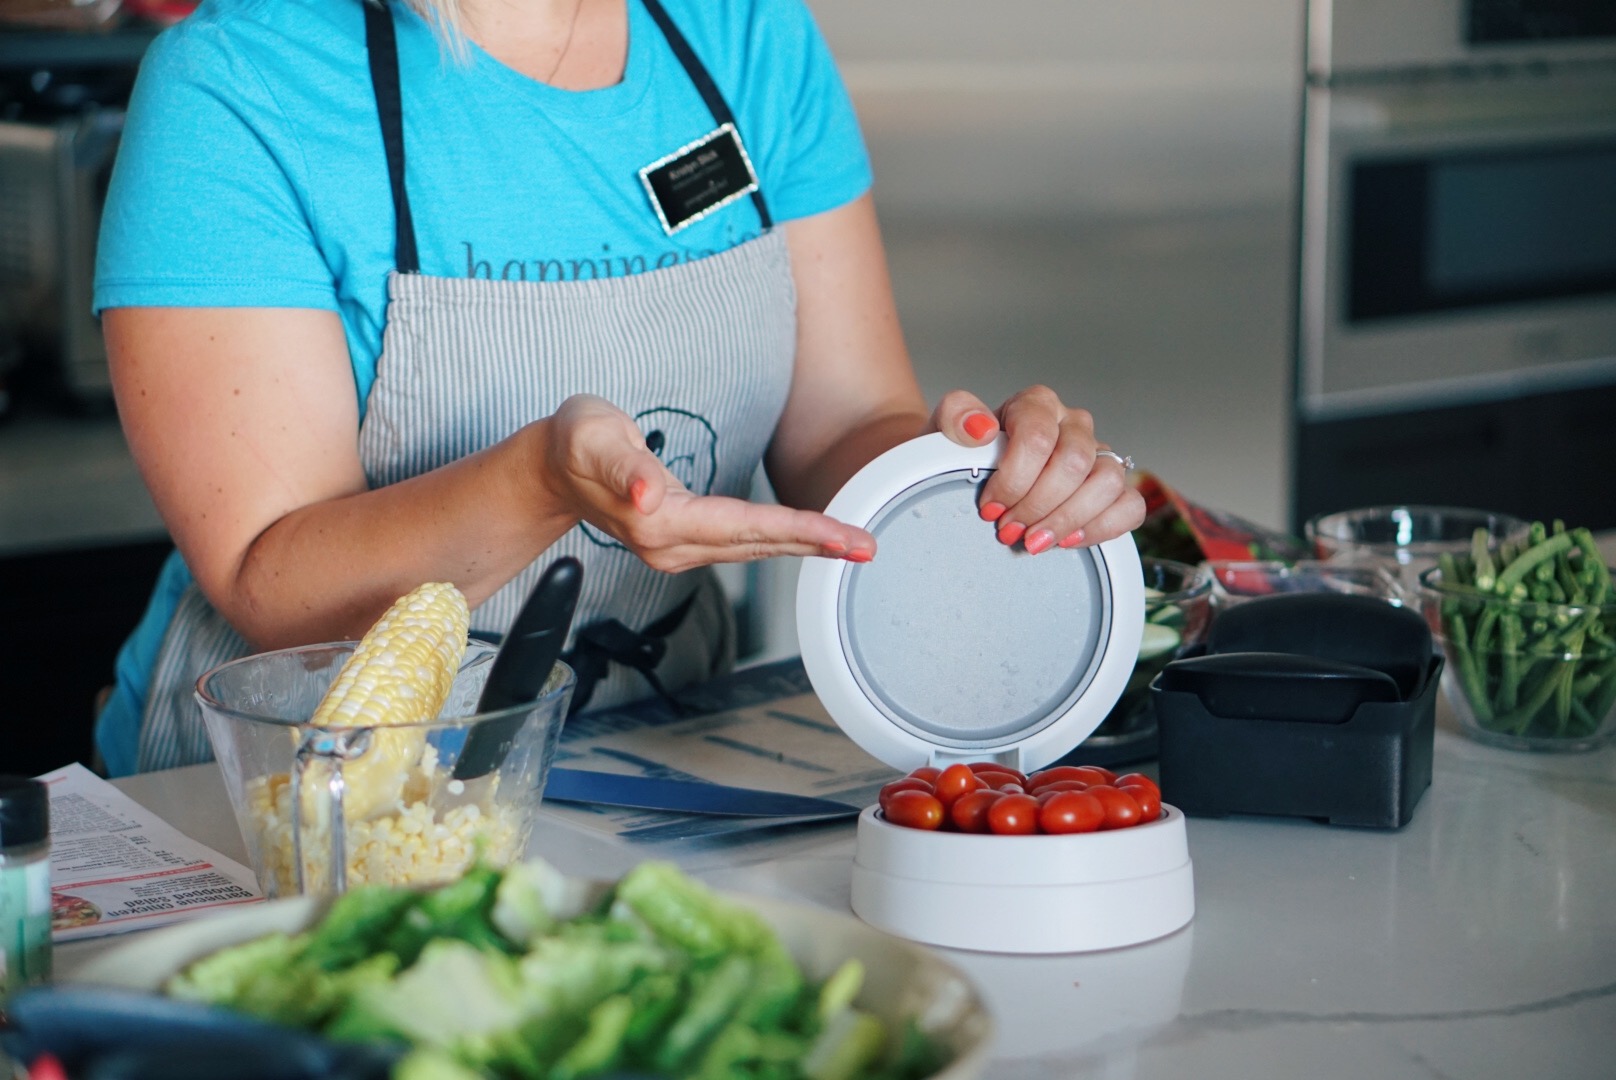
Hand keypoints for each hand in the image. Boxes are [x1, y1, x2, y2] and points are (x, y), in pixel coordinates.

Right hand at [541, 395, 876, 572]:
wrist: (551, 469)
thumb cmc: (574, 441)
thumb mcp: (592, 437)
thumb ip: (623, 466)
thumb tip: (649, 493)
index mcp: (659, 521)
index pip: (743, 526)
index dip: (798, 530)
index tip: (842, 538)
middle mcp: (672, 546)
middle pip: (758, 544)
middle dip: (817, 546)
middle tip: (869, 547)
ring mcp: (678, 550)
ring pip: (754, 548)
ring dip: (806, 547)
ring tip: (855, 545)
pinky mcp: (683, 543)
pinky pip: (743, 543)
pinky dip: (783, 541)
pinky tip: (811, 540)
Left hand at [928, 386, 1144, 552]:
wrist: (969, 474)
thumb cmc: (962, 456)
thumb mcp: (943, 432)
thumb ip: (955, 416)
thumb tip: (980, 428)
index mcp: (1036, 404)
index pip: (1038, 437)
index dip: (1015, 479)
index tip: (990, 507)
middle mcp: (1072, 424)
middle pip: (1075, 463)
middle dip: (1038, 505)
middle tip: (1007, 529)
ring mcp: (1098, 454)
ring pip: (1108, 482)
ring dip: (1067, 519)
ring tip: (1033, 539)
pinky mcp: (1112, 487)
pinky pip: (1129, 506)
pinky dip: (1101, 528)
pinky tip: (1066, 540)